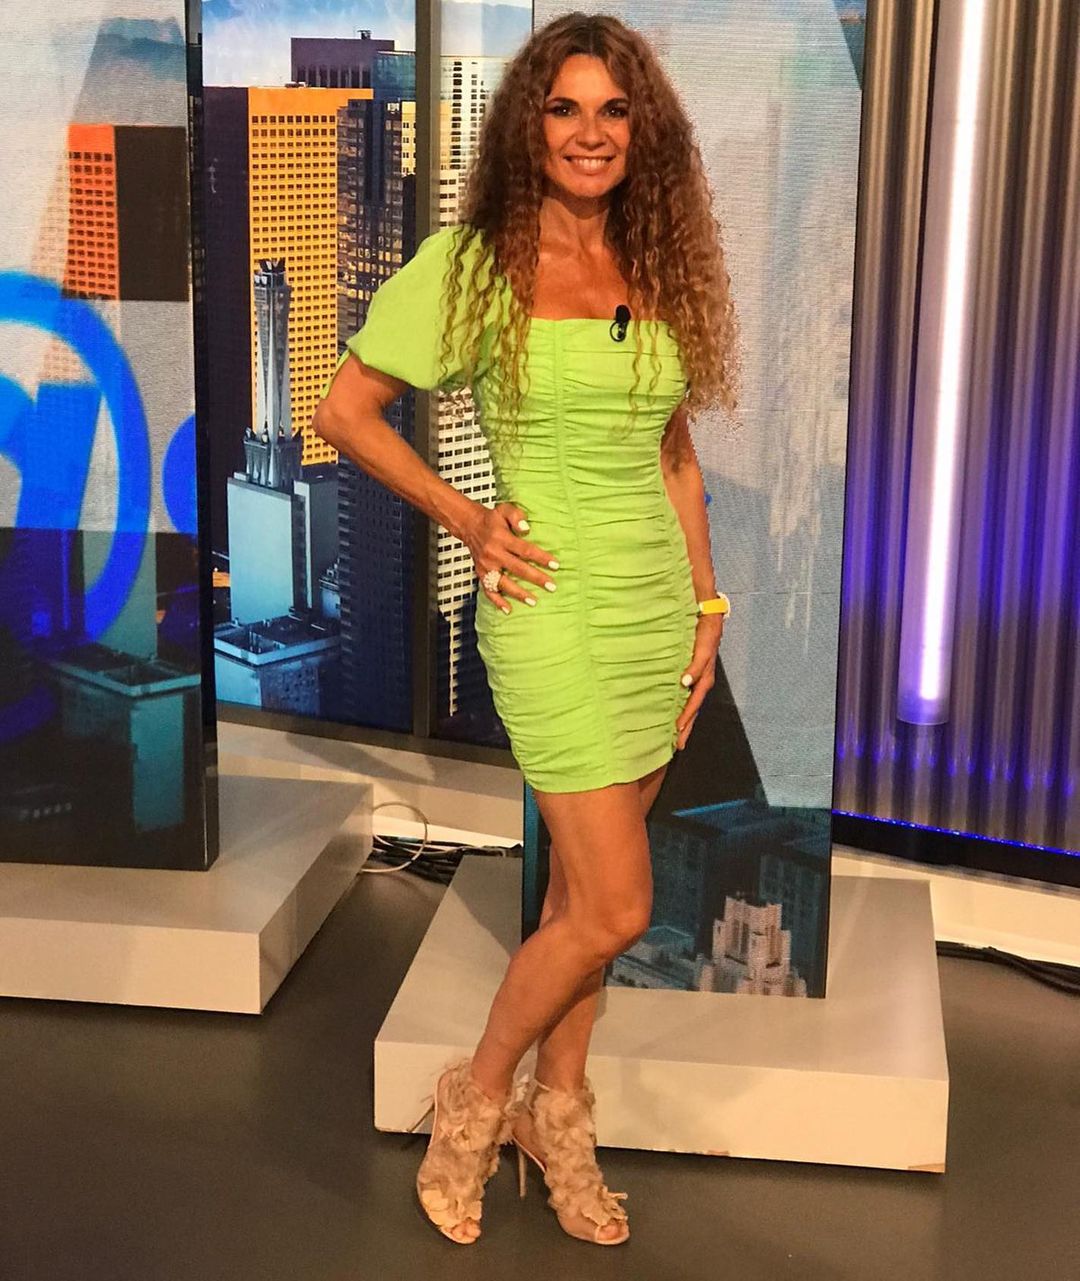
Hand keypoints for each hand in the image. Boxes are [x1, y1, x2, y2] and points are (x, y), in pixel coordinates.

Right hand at [464, 501, 559, 613]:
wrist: (470, 526)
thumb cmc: (492, 519)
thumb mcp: (504, 510)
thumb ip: (516, 516)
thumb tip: (526, 528)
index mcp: (501, 538)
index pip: (525, 550)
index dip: (541, 558)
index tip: (555, 565)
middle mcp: (493, 554)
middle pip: (518, 569)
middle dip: (536, 578)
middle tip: (552, 586)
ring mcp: (486, 566)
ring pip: (503, 583)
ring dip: (519, 594)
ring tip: (533, 601)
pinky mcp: (481, 574)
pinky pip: (488, 590)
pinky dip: (497, 601)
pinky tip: (508, 610)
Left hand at [675, 614, 722, 749]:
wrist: (708, 614)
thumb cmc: (706, 630)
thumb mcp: (703, 647)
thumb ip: (696, 665)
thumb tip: (685, 684)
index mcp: (705, 677)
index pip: (694, 702)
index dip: (686, 717)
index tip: (677, 731)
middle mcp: (702, 680)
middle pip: (694, 708)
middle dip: (687, 726)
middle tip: (678, 745)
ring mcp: (699, 676)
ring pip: (692, 703)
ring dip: (686, 719)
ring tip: (677, 734)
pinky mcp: (695, 671)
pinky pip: (689, 693)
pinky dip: (684, 705)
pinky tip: (675, 710)